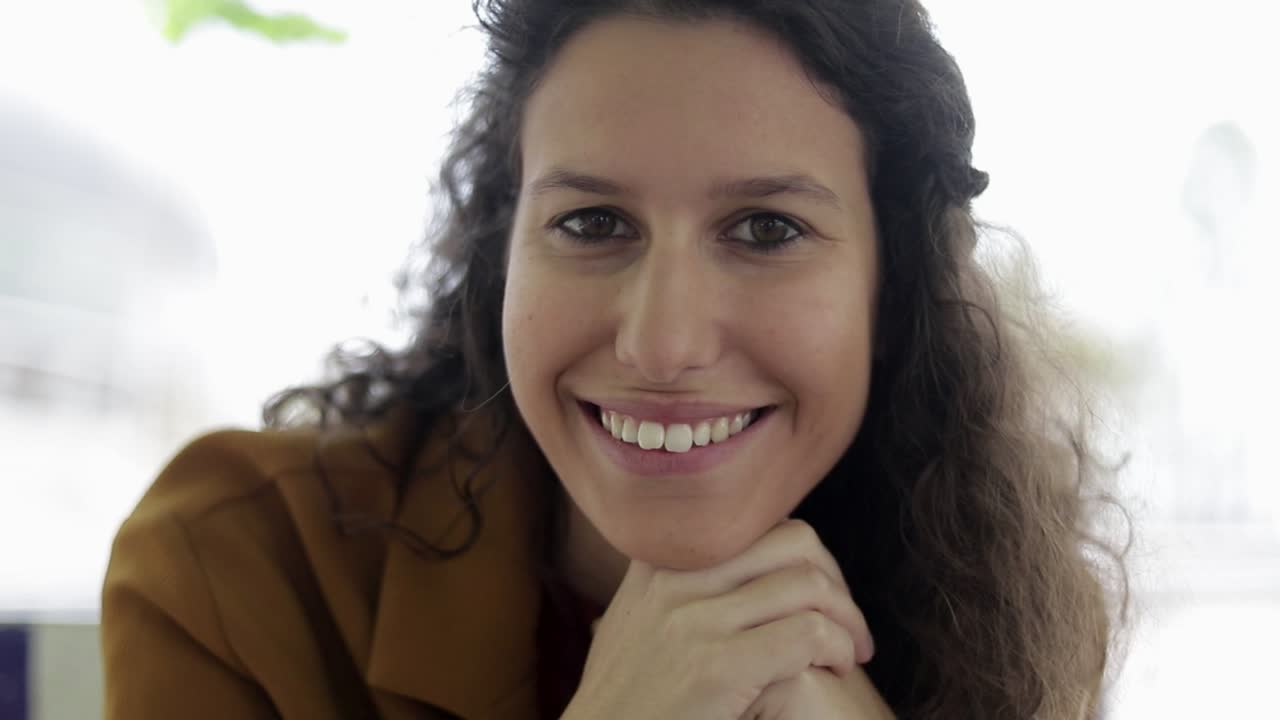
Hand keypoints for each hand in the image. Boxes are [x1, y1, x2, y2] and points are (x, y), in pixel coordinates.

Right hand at [561, 520, 874, 719]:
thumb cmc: (623, 695)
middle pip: (792, 541)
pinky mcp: (721, 665)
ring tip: (850, 649)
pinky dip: (837, 647)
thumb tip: (714, 557)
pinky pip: (808, 634)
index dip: (802, 554)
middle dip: (834, 578)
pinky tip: (836, 667)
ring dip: (847, 618)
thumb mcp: (632, 618)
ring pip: (808, 585)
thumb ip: (671, 582)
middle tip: (845, 618)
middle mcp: (678, 580)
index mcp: (661, 561)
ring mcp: (698, 620)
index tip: (816, 589)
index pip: (756, 523)